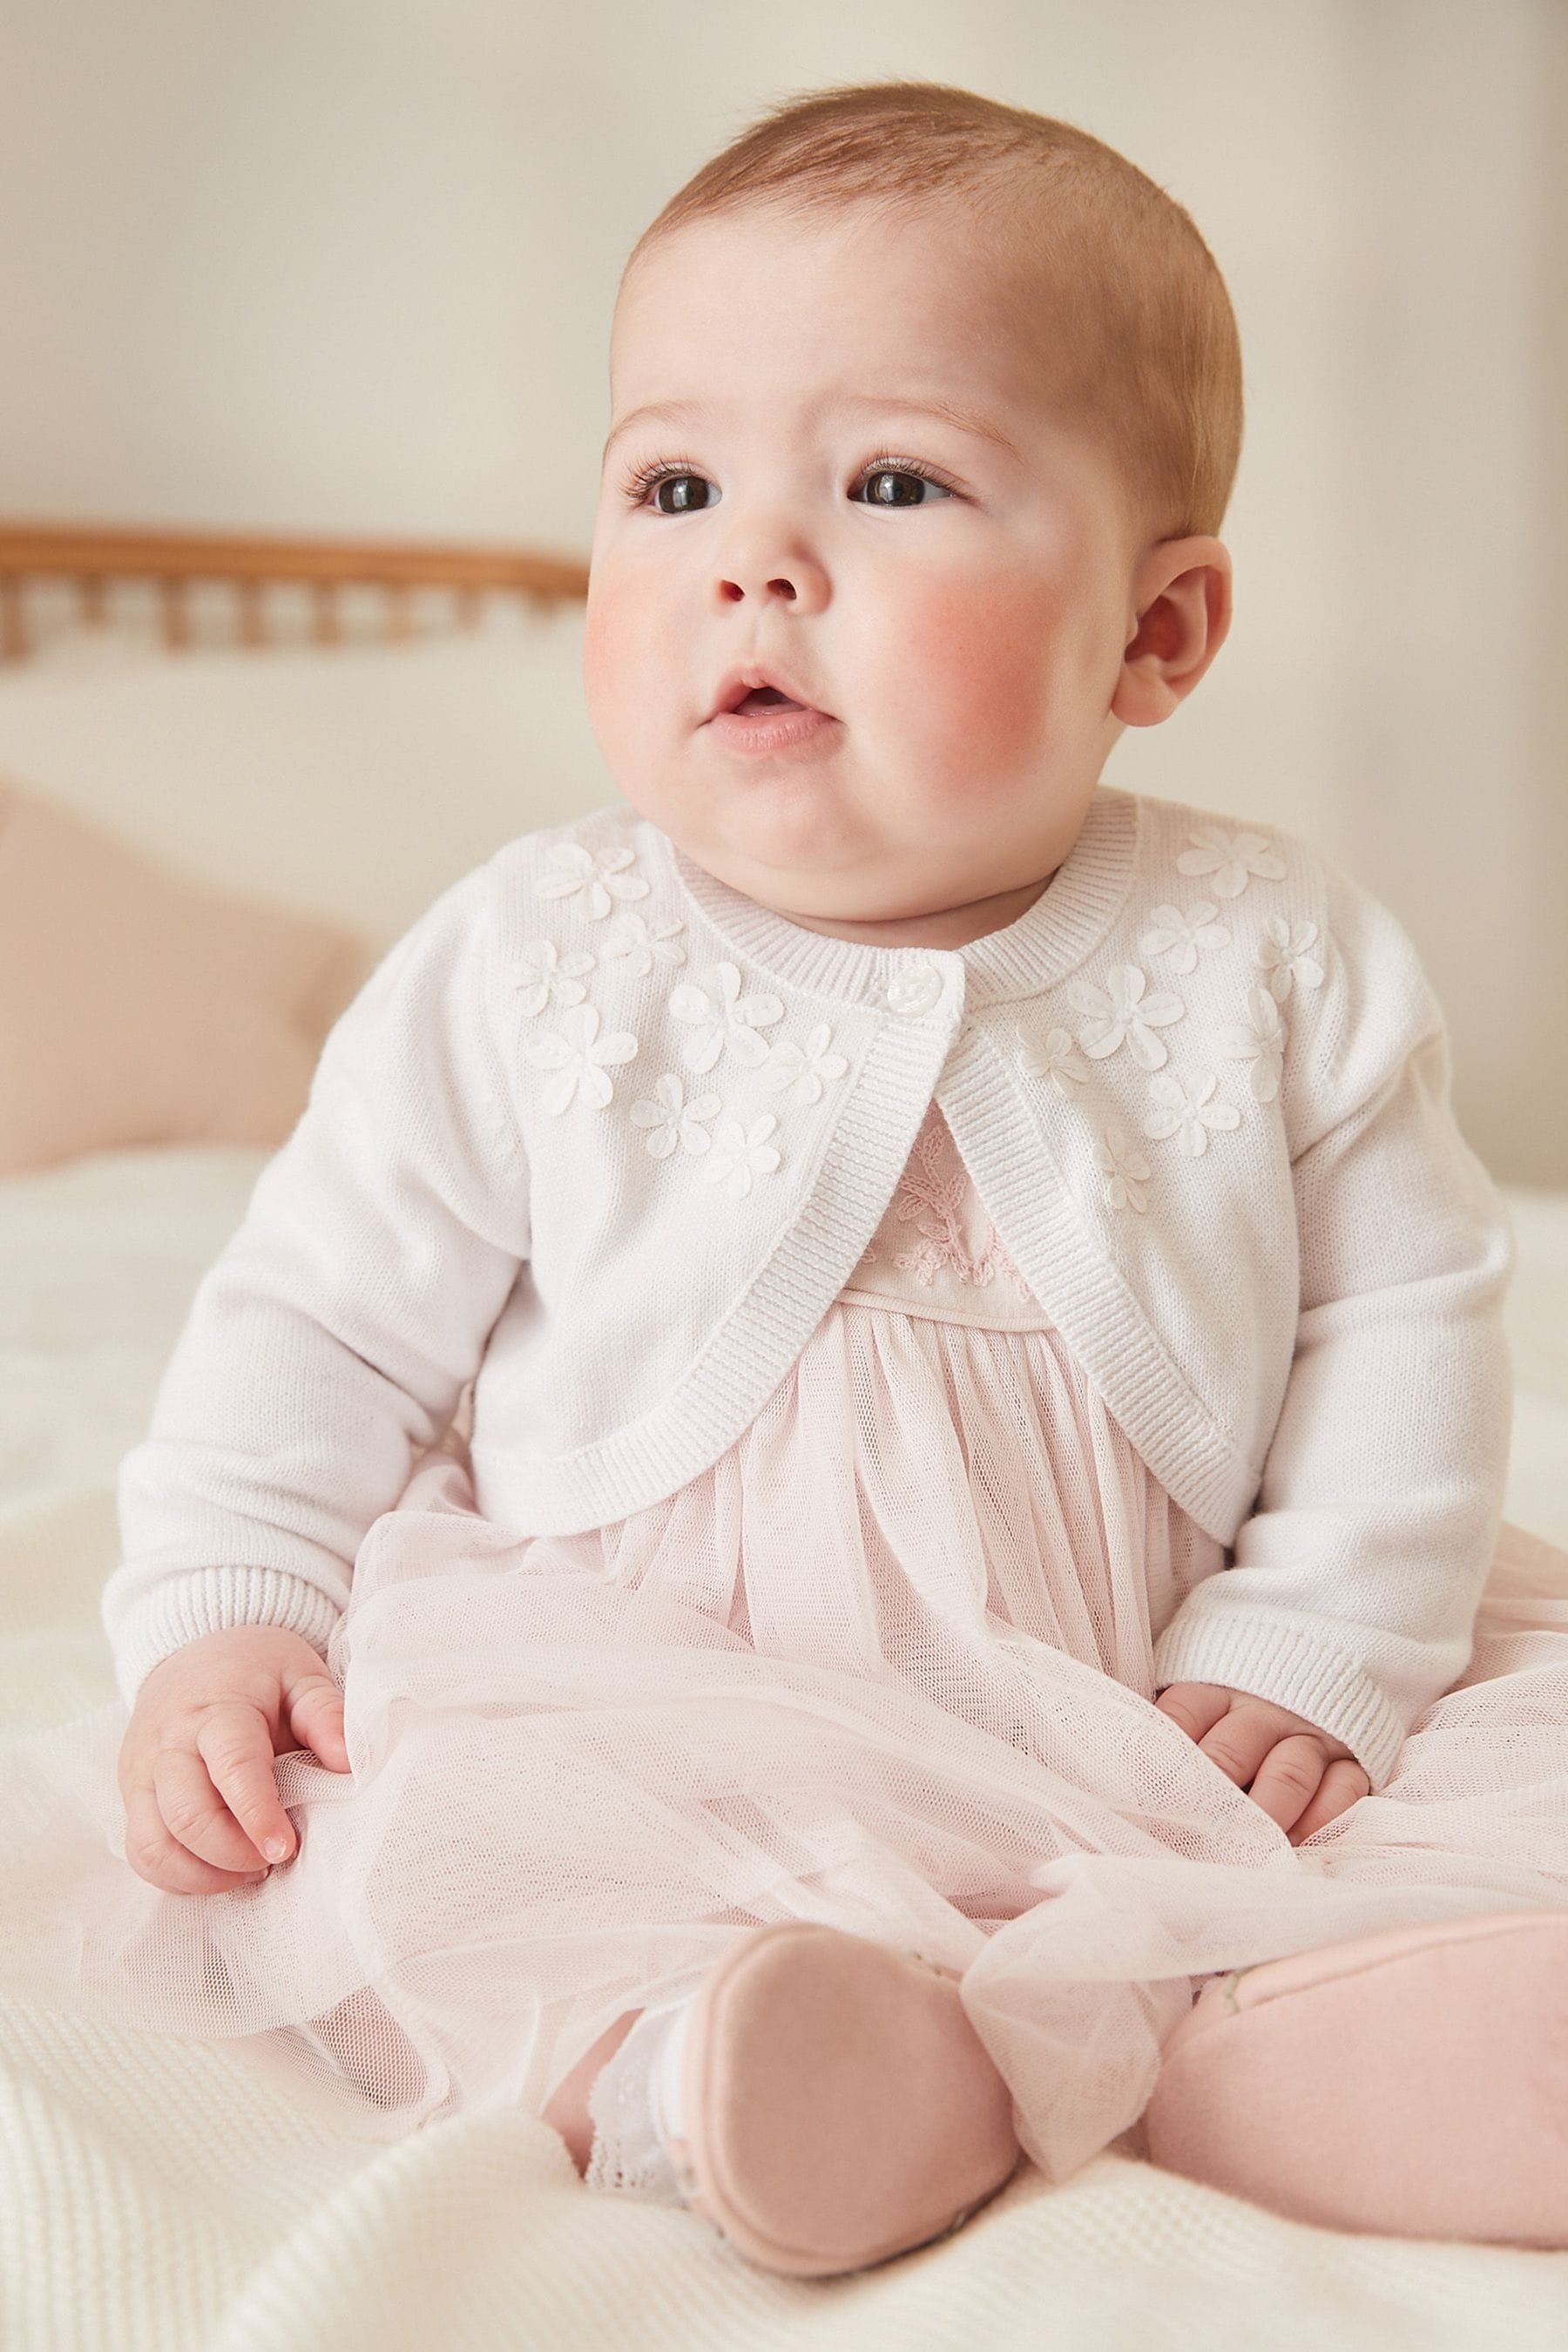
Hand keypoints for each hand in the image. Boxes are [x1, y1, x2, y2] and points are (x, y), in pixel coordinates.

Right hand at [117, 1624, 349, 1894]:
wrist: (195, 1651)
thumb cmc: (257, 1671)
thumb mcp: (301, 1675)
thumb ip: (325, 1715)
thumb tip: (347, 1763)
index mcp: (217, 1710)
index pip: (232, 1767)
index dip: (257, 1814)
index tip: (285, 1848)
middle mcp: (169, 1744)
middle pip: (187, 1816)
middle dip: (233, 1854)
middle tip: (274, 1858)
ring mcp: (142, 1773)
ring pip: (155, 1844)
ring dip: (204, 1874)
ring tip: (250, 1869)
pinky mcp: (130, 1796)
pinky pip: (140, 1853)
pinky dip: (176, 1876)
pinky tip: (217, 1870)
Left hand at [1152, 1682, 1370, 1843]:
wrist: (1318, 1664)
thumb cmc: (1236, 1710)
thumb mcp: (1200, 1705)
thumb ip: (1168, 1736)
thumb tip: (1119, 1780)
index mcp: (1213, 1691)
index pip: (1180, 1719)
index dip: (1161, 1764)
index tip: (1144, 1807)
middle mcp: (1262, 1710)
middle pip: (1228, 1754)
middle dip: (1208, 1801)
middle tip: (1191, 1841)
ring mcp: (1309, 1734)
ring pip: (1286, 1776)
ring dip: (1264, 1818)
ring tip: (1246, 1853)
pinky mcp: (1352, 1758)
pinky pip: (1342, 1790)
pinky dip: (1322, 1822)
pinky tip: (1300, 1847)